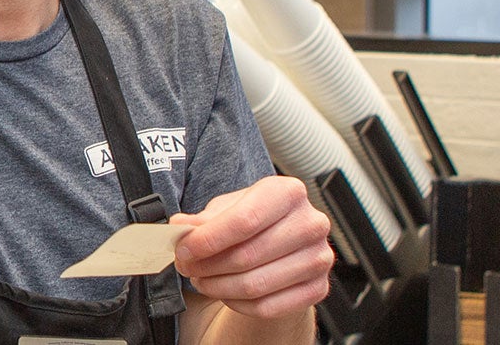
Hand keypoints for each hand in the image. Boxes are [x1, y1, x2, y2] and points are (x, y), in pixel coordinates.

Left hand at [170, 176, 333, 319]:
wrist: (283, 250)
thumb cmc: (254, 225)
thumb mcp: (226, 211)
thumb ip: (202, 219)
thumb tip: (180, 226)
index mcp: (288, 193)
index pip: (244, 220)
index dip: (208, 239)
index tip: (184, 249)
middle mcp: (310, 223)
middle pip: (247, 255)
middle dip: (207, 265)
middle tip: (187, 267)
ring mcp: (319, 258)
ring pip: (254, 285)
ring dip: (217, 286)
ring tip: (202, 279)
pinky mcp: (318, 288)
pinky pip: (267, 306)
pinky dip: (237, 304)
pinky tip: (225, 292)